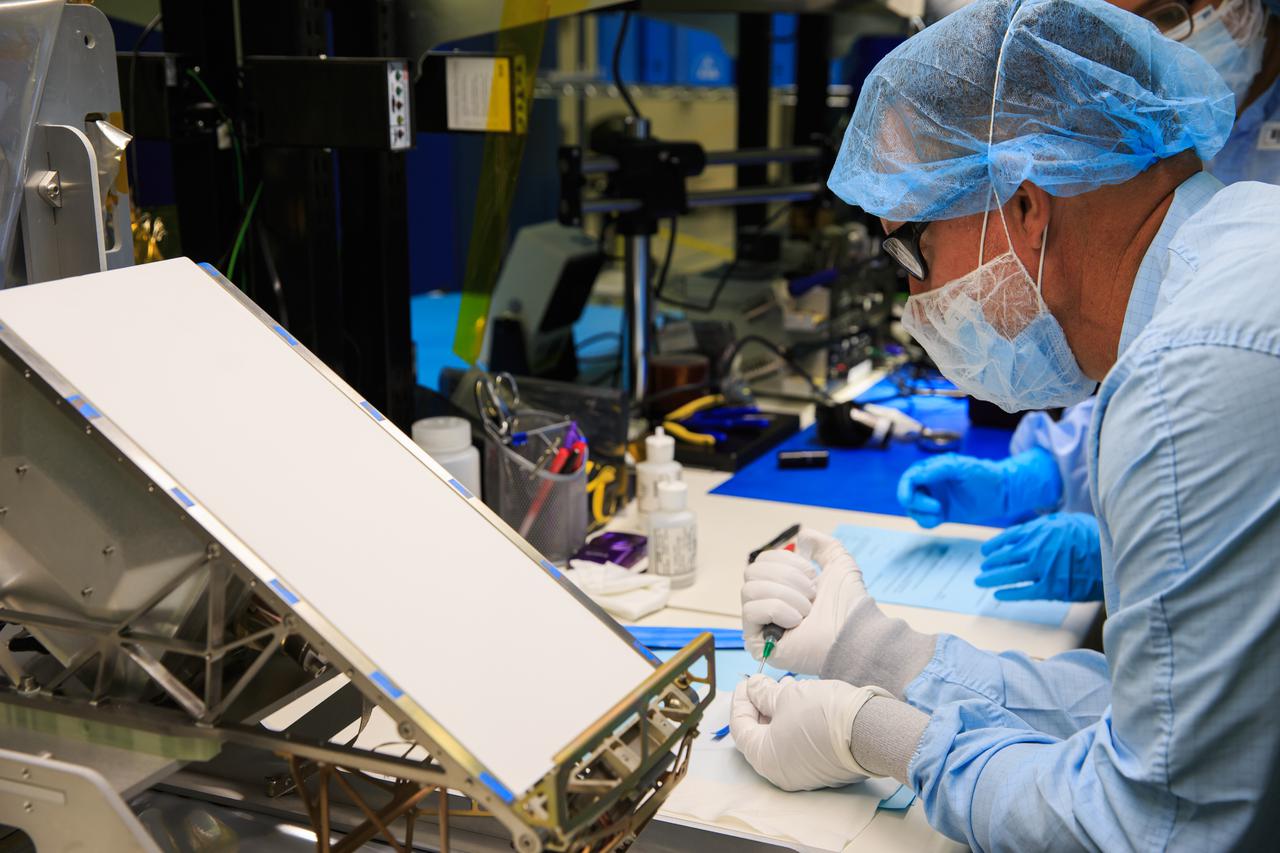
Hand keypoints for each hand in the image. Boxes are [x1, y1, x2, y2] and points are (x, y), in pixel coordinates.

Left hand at [730, 675, 889, 790]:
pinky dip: (795, 722)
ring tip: (789, 685)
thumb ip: (763, 693)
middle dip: (761, 705)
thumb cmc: (823, 714)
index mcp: (764, 759)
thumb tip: (752, 687)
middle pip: (760, 734)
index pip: (740, 727)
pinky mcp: (823, 768)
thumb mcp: (786, 696)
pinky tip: (804, 701)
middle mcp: (781, 772)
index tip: (747, 681)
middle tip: (766, 683)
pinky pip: (799, 743)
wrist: (871, 730)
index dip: (741, 700)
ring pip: (781, 738)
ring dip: (780, 710)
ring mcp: (804, 773)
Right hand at [741, 528, 867, 673]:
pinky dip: (777, 609)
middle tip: (811, 594)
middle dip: (786, 578)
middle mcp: (767, 604)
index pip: (762, 561)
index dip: (786, 562)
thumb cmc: (849, 606)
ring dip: (785, 595)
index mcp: (782, 587)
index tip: (812, 575)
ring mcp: (760, 624)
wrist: (854, 635)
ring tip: (807, 610)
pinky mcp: (756, 641)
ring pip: (749, 589)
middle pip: (752, 572)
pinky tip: (796, 621)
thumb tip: (803, 535)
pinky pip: (750, 611)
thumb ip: (824, 545)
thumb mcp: (840, 565)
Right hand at [896, 448, 1061, 527]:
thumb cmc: (984, 474)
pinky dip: (927, 522)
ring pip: (913, 510)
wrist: (1002, 492)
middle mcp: (929, 483)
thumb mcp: (961, 467)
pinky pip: (924, 521)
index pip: (909, 478)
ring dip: (922, 514)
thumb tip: (915, 476)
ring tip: (940, 514)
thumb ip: (937, 469)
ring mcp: (934, 499)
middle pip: (906, 495)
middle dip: (916, 504)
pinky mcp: (940, 514)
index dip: (905, 489)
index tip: (908, 499)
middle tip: (936, 508)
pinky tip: (940, 519)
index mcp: (932, 468)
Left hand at [977, 512, 1102, 601]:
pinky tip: (998, 594)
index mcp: (1038, 530)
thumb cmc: (1092, 535)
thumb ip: (1046, 525)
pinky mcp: (1051, 587)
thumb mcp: (1065, 521)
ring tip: (980, 581)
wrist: (1111, 554)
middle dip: (990, 563)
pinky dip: (1009, 593)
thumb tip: (1032, 530)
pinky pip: (1024, 592)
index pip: (1008, 538)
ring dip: (992, 578)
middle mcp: (1035, 548)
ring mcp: (1041, 569)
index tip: (985, 551)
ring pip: (1008, 575)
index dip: (995, 545)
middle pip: (1004, 557)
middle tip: (982, 568)